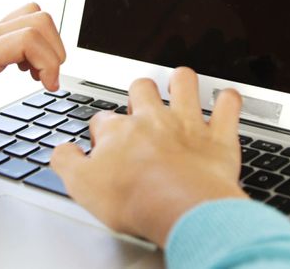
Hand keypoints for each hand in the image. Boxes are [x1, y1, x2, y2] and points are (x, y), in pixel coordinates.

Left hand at [0, 3, 65, 133]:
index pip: (29, 38)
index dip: (49, 61)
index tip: (48, 86)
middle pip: (39, 20)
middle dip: (54, 51)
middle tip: (47, 82)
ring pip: (34, 17)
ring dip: (47, 44)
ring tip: (38, 75)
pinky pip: (24, 25)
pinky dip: (37, 44)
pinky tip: (26, 69)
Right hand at [51, 67, 247, 246]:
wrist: (181, 207)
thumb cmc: (135, 199)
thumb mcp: (82, 187)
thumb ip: (66, 163)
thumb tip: (61, 151)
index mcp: (119, 132)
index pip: (103, 120)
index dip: (101, 130)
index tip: (103, 142)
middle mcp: (152, 119)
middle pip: (142, 89)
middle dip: (140, 92)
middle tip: (141, 104)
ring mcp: (187, 124)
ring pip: (184, 83)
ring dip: (182, 81)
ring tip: (180, 84)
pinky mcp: (218, 136)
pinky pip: (228, 105)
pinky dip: (228, 100)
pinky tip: (226, 101)